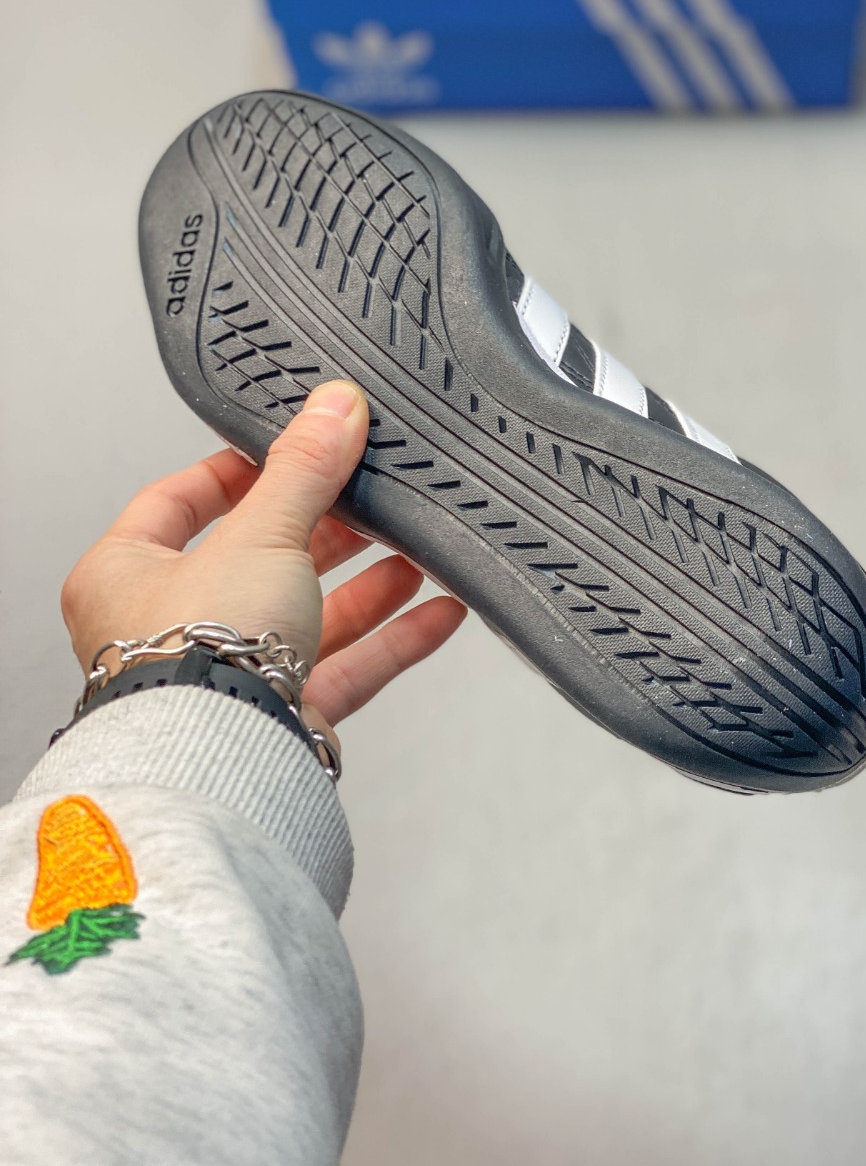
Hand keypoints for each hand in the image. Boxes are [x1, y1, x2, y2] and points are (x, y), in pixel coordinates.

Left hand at [60, 381, 466, 759]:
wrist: (221, 759)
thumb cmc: (194, 654)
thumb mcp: (259, 531)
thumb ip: (305, 468)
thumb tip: (334, 406)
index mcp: (126, 574)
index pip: (180, 502)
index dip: (237, 472)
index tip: (289, 450)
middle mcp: (167, 628)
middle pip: (256, 558)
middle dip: (322, 530)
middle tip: (367, 498)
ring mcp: (225, 676)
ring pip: (305, 615)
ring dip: (367, 584)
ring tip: (416, 551)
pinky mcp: (277, 717)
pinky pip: (343, 667)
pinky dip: (392, 639)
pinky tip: (438, 611)